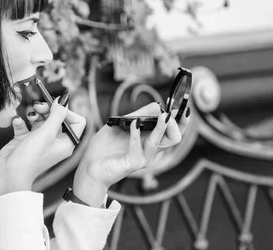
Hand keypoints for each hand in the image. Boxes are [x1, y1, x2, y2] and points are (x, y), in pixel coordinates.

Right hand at [0, 98, 85, 197]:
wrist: (10, 173)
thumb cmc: (31, 157)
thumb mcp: (47, 133)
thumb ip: (57, 114)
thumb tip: (65, 97)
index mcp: (66, 143)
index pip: (76, 122)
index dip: (67, 111)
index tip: (55, 105)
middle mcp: (55, 141)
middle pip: (57, 117)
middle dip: (48, 109)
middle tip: (38, 106)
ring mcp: (40, 140)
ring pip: (41, 119)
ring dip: (35, 113)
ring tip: (29, 115)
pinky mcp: (26, 140)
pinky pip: (26, 125)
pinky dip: (22, 121)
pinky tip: (18, 122)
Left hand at [73, 103, 190, 206]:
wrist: (89, 166)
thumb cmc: (104, 147)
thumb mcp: (121, 125)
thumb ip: (138, 115)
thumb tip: (157, 106)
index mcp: (149, 139)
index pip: (173, 131)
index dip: (181, 120)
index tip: (183, 107)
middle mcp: (149, 149)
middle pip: (174, 138)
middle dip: (177, 124)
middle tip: (170, 112)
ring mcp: (143, 157)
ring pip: (160, 142)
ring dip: (161, 127)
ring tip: (161, 115)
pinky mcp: (133, 163)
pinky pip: (139, 148)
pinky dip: (137, 134)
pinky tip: (134, 124)